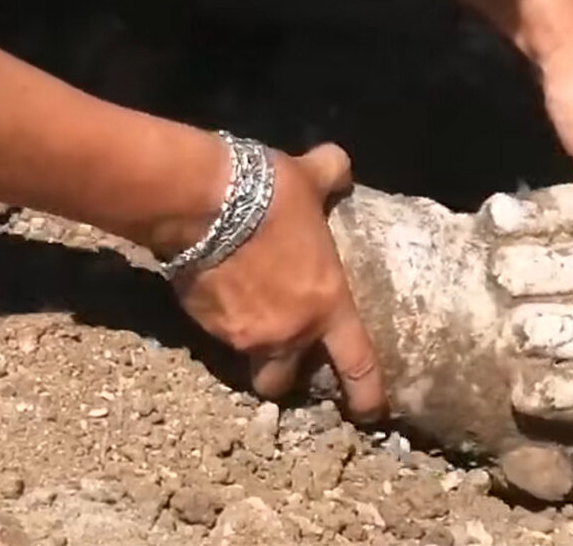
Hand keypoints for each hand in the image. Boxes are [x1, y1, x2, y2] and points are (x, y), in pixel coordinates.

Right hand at [170, 142, 386, 420]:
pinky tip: (217, 291)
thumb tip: (340, 163)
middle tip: (282, 354)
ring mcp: (242, 334)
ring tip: (244, 317)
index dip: (366, 394)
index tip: (370, 411)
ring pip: (246, 360)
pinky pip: (216, 334)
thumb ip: (332, 174)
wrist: (202, 202)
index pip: (356, 363)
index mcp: (327, 306)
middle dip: (282, 376)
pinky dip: (219, 321)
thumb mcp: (310, 178)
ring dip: (248, 349)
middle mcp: (288, 332)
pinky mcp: (203, 325)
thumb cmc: (270, 195)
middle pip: (282, 382)